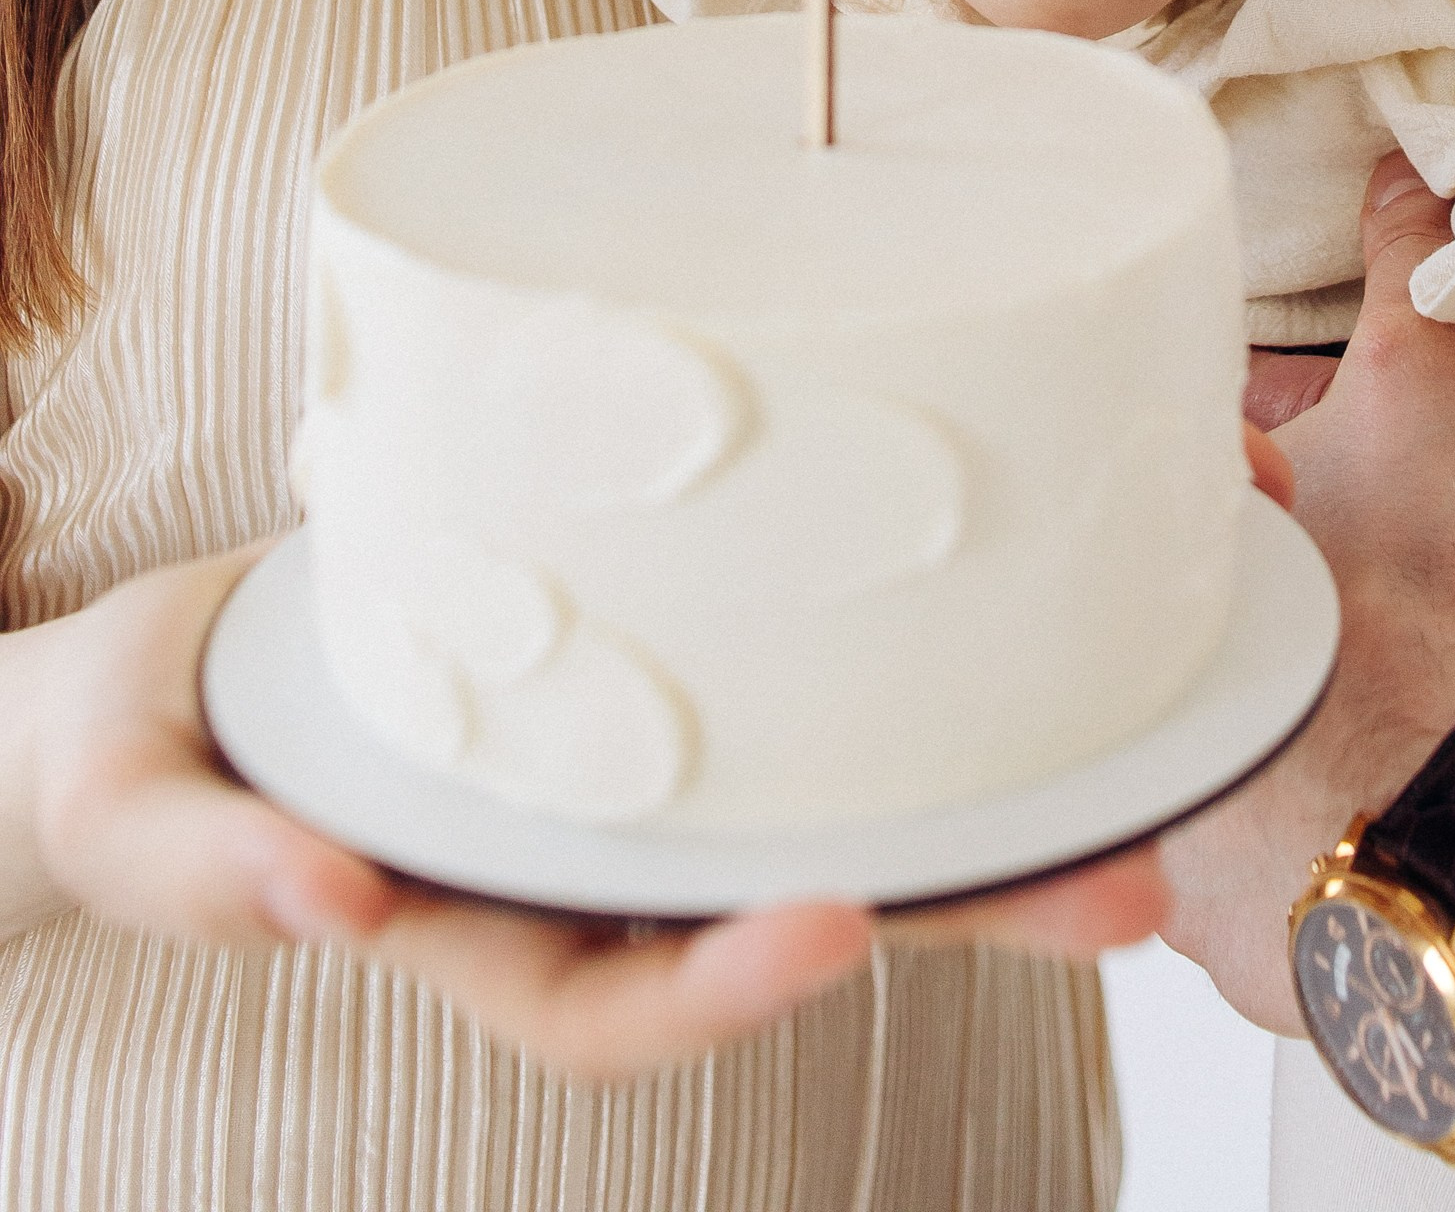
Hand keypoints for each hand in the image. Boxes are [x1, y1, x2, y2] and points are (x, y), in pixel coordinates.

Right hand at [24, 546, 1161, 1079]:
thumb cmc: (156, 764)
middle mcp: (592, 869)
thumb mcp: (147, 827)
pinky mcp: (675, 658)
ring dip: (999, 807)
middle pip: (798, 915)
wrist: (171, 679)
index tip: (834, 923)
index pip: (626, 999)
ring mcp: (648, 773)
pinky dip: (931, 674)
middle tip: (1114, 883)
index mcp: (482, 932)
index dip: (731, 979)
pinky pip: (814, 685)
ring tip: (1150, 774)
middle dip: (962, 914)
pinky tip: (1047, 612)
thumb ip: (223, 870)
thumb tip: (331, 906)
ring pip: (847, 807)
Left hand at [1166, 157, 1454, 1029]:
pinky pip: (1284, 845)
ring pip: (1263, 721)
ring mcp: (1177, 821)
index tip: (1393, 449)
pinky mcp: (1236, 921)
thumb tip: (1400, 176)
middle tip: (1451, 542)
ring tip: (1451, 646)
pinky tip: (1415, 763)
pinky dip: (1347, 802)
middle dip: (1360, 548)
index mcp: (1163, 552)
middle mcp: (1139, 696)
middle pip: (1251, 592)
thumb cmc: (1419, 606)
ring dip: (1354, 680)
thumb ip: (1405, 267)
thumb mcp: (1425, 388)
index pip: (1222, 466)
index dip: (1325, 432)